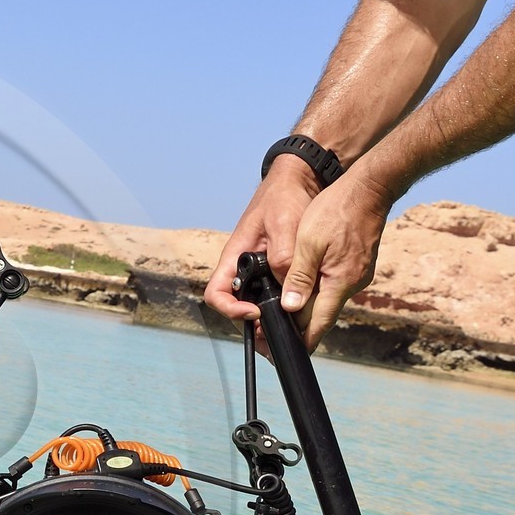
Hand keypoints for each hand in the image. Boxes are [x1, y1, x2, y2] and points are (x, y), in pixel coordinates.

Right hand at [203, 162, 319, 326]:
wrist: (299, 182)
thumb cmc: (284, 197)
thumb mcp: (284, 224)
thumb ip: (283, 256)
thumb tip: (285, 288)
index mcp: (235, 256)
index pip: (216, 294)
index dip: (230, 310)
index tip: (255, 312)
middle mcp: (242, 268)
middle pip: (235, 306)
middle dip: (252, 323)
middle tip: (277, 333)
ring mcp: (256, 270)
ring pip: (254, 303)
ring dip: (268, 319)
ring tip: (289, 330)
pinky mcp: (273, 269)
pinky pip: (271, 294)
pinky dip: (282, 308)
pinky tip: (298, 313)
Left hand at [276, 169, 391, 347]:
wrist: (371, 189)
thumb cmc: (337, 210)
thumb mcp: (309, 242)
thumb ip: (299, 277)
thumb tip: (289, 307)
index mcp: (340, 282)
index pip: (317, 324)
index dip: (301, 341)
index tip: (284, 354)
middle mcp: (352, 284)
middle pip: (321, 315)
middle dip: (299, 327)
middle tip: (274, 333)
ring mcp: (358, 275)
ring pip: (327, 300)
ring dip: (307, 307)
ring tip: (283, 311)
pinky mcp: (358, 265)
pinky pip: (335, 285)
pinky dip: (318, 291)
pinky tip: (303, 287)